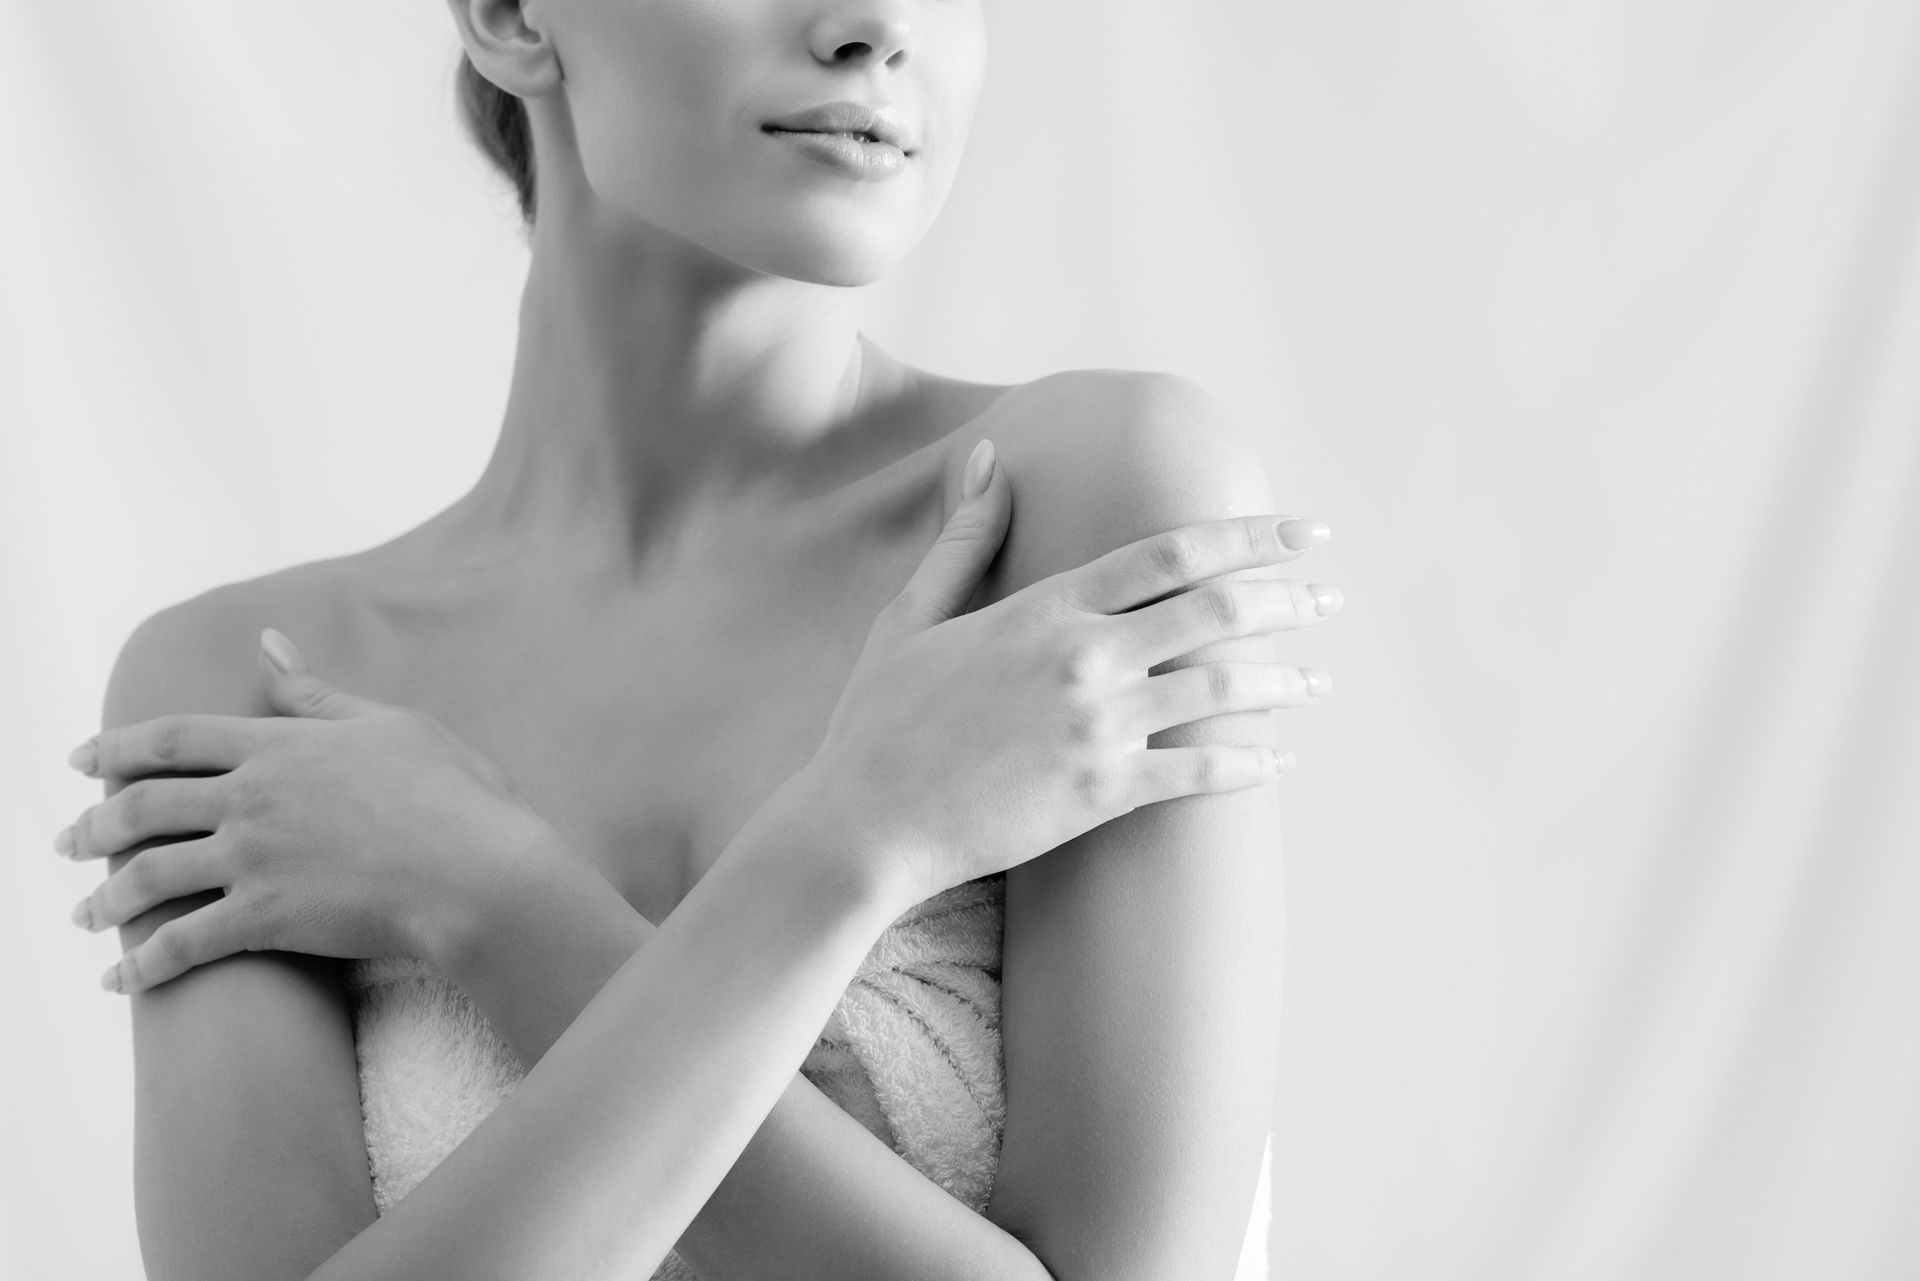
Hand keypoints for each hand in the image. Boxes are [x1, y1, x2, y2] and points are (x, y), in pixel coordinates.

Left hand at [58, 640, 566, 993]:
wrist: (477, 872)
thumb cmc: (454, 795)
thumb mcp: (391, 724)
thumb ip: (317, 692)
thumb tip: (268, 641)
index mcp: (279, 744)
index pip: (172, 738)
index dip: (115, 747)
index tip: (79, 759)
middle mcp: (250, 798)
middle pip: (141, 806)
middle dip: (93, 826)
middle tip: (67, 842)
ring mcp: (252, 859)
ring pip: (147, 878)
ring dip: (105, 900)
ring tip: (87, 915)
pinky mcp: (264, 919)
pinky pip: (181, 945)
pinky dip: (143, 967)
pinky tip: (123, 981)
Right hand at [793, 436, 1338, 905]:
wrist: (861, 824)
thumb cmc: (878, 721)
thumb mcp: (912, 616)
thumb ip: (966, 537)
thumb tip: (990, 458)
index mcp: (1046, 607)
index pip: (1170, 554)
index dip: (1246, 538)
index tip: (1300, 531)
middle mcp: (1084, 659)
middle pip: (1215, 614)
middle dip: (1286, 601)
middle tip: (1330, 597)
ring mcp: (1099, 728)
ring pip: (1222, 692)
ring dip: (1283, 682)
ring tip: (1320, 679)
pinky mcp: (1102, 793)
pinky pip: (1200, 774)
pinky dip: (1250, 765)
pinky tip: (1281, 759)